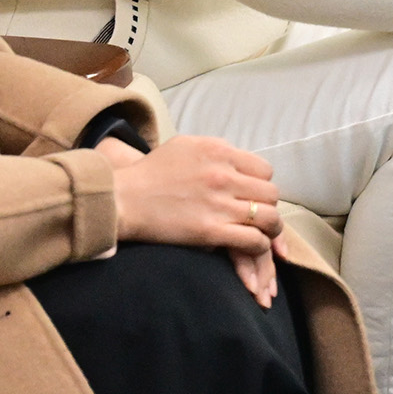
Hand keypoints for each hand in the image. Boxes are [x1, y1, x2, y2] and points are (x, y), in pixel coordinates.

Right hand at [100, 134, 283, 305]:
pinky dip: (259, 246)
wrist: (121, 199)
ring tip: (266, 235)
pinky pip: (253, 240)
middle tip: (262, 217)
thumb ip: (215, 150)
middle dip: (268, 206)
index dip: (262, 184)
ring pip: (269, 217)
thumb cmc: (148, 173)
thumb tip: (236, 157)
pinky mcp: (211, 231)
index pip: (264, 169)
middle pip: (270, 193)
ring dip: (271, 229)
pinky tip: (254, 247)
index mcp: (219, 151)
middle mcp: (223, 175)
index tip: (254, 195)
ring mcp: (219, 204)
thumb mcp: (185, 146)